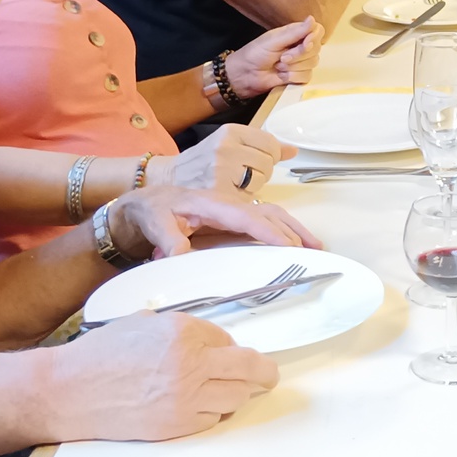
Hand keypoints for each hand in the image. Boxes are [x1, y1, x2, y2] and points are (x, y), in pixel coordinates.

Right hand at [56, 312, 278, 442]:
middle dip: (263, 372)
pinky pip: (213, 419)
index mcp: (183, 332)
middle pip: (250, 370)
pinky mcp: (176, 426)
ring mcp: (185, 399)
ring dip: (235, 393)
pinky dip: (212, 412)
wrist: (69, 391)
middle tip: (267, 375)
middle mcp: (190, 365)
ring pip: (236, 398)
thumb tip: (216, 343)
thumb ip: (185, 330)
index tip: (234, 352)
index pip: (230, 340)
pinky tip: (198, 404)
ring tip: (226, 390)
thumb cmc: (102, 353)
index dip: (231, 347)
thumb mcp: (146, 322)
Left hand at [108, 185, 322, 260]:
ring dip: (293, 229)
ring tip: (314, 246)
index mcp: (212, 203)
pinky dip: (281, 231)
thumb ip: (167, 238)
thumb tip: (181, 253)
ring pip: (270, 216)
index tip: (287, 245)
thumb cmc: (150, 212)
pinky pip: (261, 223)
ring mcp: (231, 212)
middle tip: (313, 250)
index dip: (268, 231)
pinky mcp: (231, 221)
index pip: (247, 216)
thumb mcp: (153, 224)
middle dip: (292, 230)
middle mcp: (227, 205)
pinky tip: (292, 244)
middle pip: (267, 213)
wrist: (142, 206)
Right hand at [169, 123, 295, 193]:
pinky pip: (248, 197)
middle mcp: (225, 149)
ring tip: (234, 183)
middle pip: (268, 162)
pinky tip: (230, 193)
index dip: (270, 154)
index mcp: (229, 132)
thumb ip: (261, 144)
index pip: (270, 142)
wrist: (169, 178)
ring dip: (254, 185)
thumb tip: (293, 150)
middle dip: (261, 170)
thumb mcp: (228, 143)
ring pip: (260, 179)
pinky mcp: (219, 194)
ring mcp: (222, 172)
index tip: (259, 158)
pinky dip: (244, 198)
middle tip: (242, 173)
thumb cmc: (202, 162)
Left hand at [224, 18, 324, 98]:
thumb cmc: (255, 53)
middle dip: (298, 55)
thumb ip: (295, 32)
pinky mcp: (298, 76)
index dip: (314, 38)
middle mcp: (300, 46)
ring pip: (312, 64)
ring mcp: (300, 62)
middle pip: (316, 49)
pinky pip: (306, 76)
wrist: (245, 75)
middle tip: (281, 57)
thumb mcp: (274, 40)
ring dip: (293, 67)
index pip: (317, 31)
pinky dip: (292, 77)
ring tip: (278, 65)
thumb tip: (312, 19)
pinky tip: (281, 75)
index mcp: (296, 33)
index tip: (305, 43)